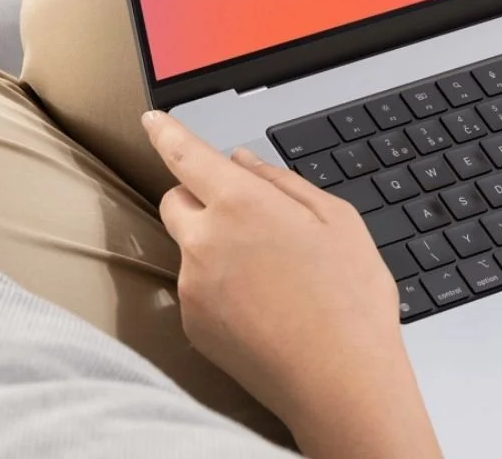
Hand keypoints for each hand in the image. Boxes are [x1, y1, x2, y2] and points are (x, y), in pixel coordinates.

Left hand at [142, 111, 441, 458]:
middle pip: (175, 199)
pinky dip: (218, 287)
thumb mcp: (337, 221)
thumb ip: (282, 182)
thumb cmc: (349, 300)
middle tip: (246, 215)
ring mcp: (193, 286)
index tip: (153, 120)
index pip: (185, 155)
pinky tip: (261, 306)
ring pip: (189, 247)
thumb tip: (243, 163)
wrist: (339, 381)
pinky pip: (195, 289)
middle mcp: (205, 240)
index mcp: (241, 204)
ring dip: (214, 246)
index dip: (166, 133)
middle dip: (199, 196)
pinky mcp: (192, 324)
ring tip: (271, 275)